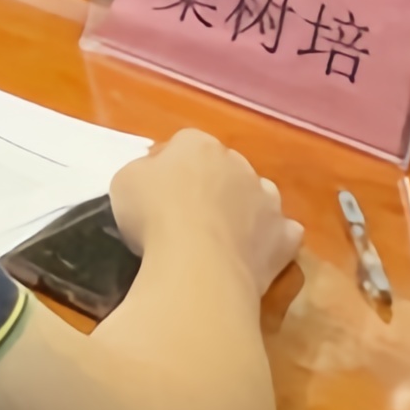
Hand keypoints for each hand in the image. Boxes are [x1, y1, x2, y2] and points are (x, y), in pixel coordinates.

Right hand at [106, 130, 299, 302]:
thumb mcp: (124, 183)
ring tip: (223, 238)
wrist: (199, 265)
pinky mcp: (285, 235)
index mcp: (198, 145)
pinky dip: (271, 241)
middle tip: (189, 218)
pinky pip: (282, 232)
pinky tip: (252, 256)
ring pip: (259, 196)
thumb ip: (144, 172)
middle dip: (212, 186)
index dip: (171, 168)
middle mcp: (239, 164)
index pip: (184, 145)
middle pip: (225, 169)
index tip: (157, 194)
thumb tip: (156, 178)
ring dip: (246, 209)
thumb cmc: (154, 216)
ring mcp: (268, 199)